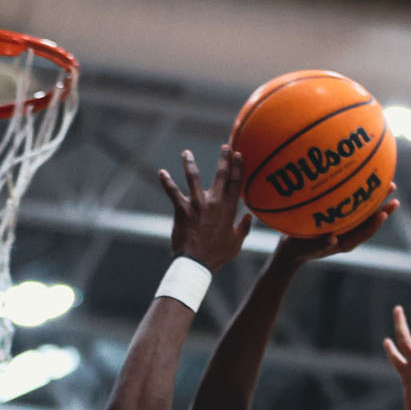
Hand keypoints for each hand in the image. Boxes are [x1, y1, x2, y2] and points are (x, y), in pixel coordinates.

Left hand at [159, 146, 251, 272]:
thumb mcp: (236, 243)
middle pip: (221, 176)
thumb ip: (243, 228)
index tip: (239, 154)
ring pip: (194, 178)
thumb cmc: (217, 255)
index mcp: (229, 210)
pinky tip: (161, 172)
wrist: (197, 263)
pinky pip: (173, 192)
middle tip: (225, 146)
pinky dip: (166, 182)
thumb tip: (249, 216)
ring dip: (190, 164)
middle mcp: (214, 203)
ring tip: (186, 153)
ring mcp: (198, 205)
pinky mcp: (182, 210)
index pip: (236, 184)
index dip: (238, 168)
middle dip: (224, 159)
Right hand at [273, 191, 398, 265]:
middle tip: (392, 186)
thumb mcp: (306, 247)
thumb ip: (319, 244)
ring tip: (388, 182)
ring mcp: (346, 227)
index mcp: (345, 243)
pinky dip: (361, 194)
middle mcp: (350, 234)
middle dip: (382, 204)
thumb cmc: (298, 247)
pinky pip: (354, 206)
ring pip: (365, 211)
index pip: (364, 232)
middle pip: (370, 219)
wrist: (292, 249)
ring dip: (376, 197)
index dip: (374, 223)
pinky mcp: (341, 220)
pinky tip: (364, 180)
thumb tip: (332, 239)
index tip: (384, 213)